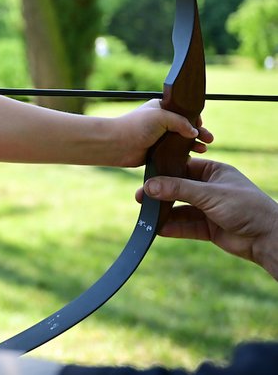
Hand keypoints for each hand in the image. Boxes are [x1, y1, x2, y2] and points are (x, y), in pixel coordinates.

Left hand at [112, 100, 212, 166]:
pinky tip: (191, 157)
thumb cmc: (136, 126)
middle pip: (186, 127)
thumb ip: (181, 122)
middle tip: (209, 139)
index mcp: (161, 108)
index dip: (195, 119)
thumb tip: (194, 132)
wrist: (117, 144)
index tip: (202, 125)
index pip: (183, 112)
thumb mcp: (162, 116)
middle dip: (199, 133)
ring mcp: (159, 137)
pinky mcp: (157, 151)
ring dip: (194, 144)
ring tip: (203, 149)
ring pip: (182, 141)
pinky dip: (184, 155)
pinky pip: (174, 153)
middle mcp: (161, 122)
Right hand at [138, 158, 277, 279]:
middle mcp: (210, 189)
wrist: (267, 237)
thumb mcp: (208, 194)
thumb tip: (149, 186)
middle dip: (161, 195)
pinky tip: (159, 229)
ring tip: (147, 216)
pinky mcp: (209, 228)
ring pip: (181, 209)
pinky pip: (186, 226)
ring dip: (165, 213)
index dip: (164, 173)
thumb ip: (177, 189)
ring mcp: (210, 209)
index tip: (145, 178)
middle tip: (141, 198)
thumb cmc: (245, 206)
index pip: (183, 168)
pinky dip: (173, 228)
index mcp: (214, 172)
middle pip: (179, 190)